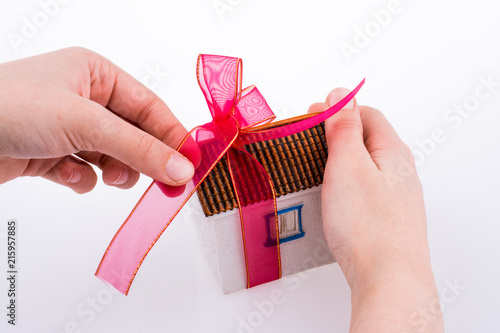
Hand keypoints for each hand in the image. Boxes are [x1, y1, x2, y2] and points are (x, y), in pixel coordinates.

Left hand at [0, 47, 195, 192]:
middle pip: (134, 134)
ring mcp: (68, 126)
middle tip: (161, 183)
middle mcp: (84, 98)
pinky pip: (85, 171)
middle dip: (142, 158)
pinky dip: (81, 178)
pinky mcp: (52, 153)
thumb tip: (181, 168)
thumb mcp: (86, 123)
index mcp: (96, 75)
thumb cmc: (9, 106)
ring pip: (113, 156)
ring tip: (104, 176)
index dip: (173, 136)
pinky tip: (65, 174)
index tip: (191, 164)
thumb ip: (138, 148)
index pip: (150, 107)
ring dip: (113, 171)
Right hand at [309, 88, 443, 331]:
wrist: (388, 278)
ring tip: (312, 171)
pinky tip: (330, 199)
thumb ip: (344, 128)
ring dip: (337, 163)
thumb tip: (341, 95)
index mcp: (392, 150)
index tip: (311, 117)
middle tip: (306, 144)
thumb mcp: (348, 164)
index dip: (337, 110)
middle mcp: (398, 171)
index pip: (366, 114)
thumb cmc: (368, 224)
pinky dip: (343, 186)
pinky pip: (362, 191)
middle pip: (365, 140)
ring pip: (363, 167)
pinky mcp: (385, 219)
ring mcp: (393, 197)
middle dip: (334, 136)